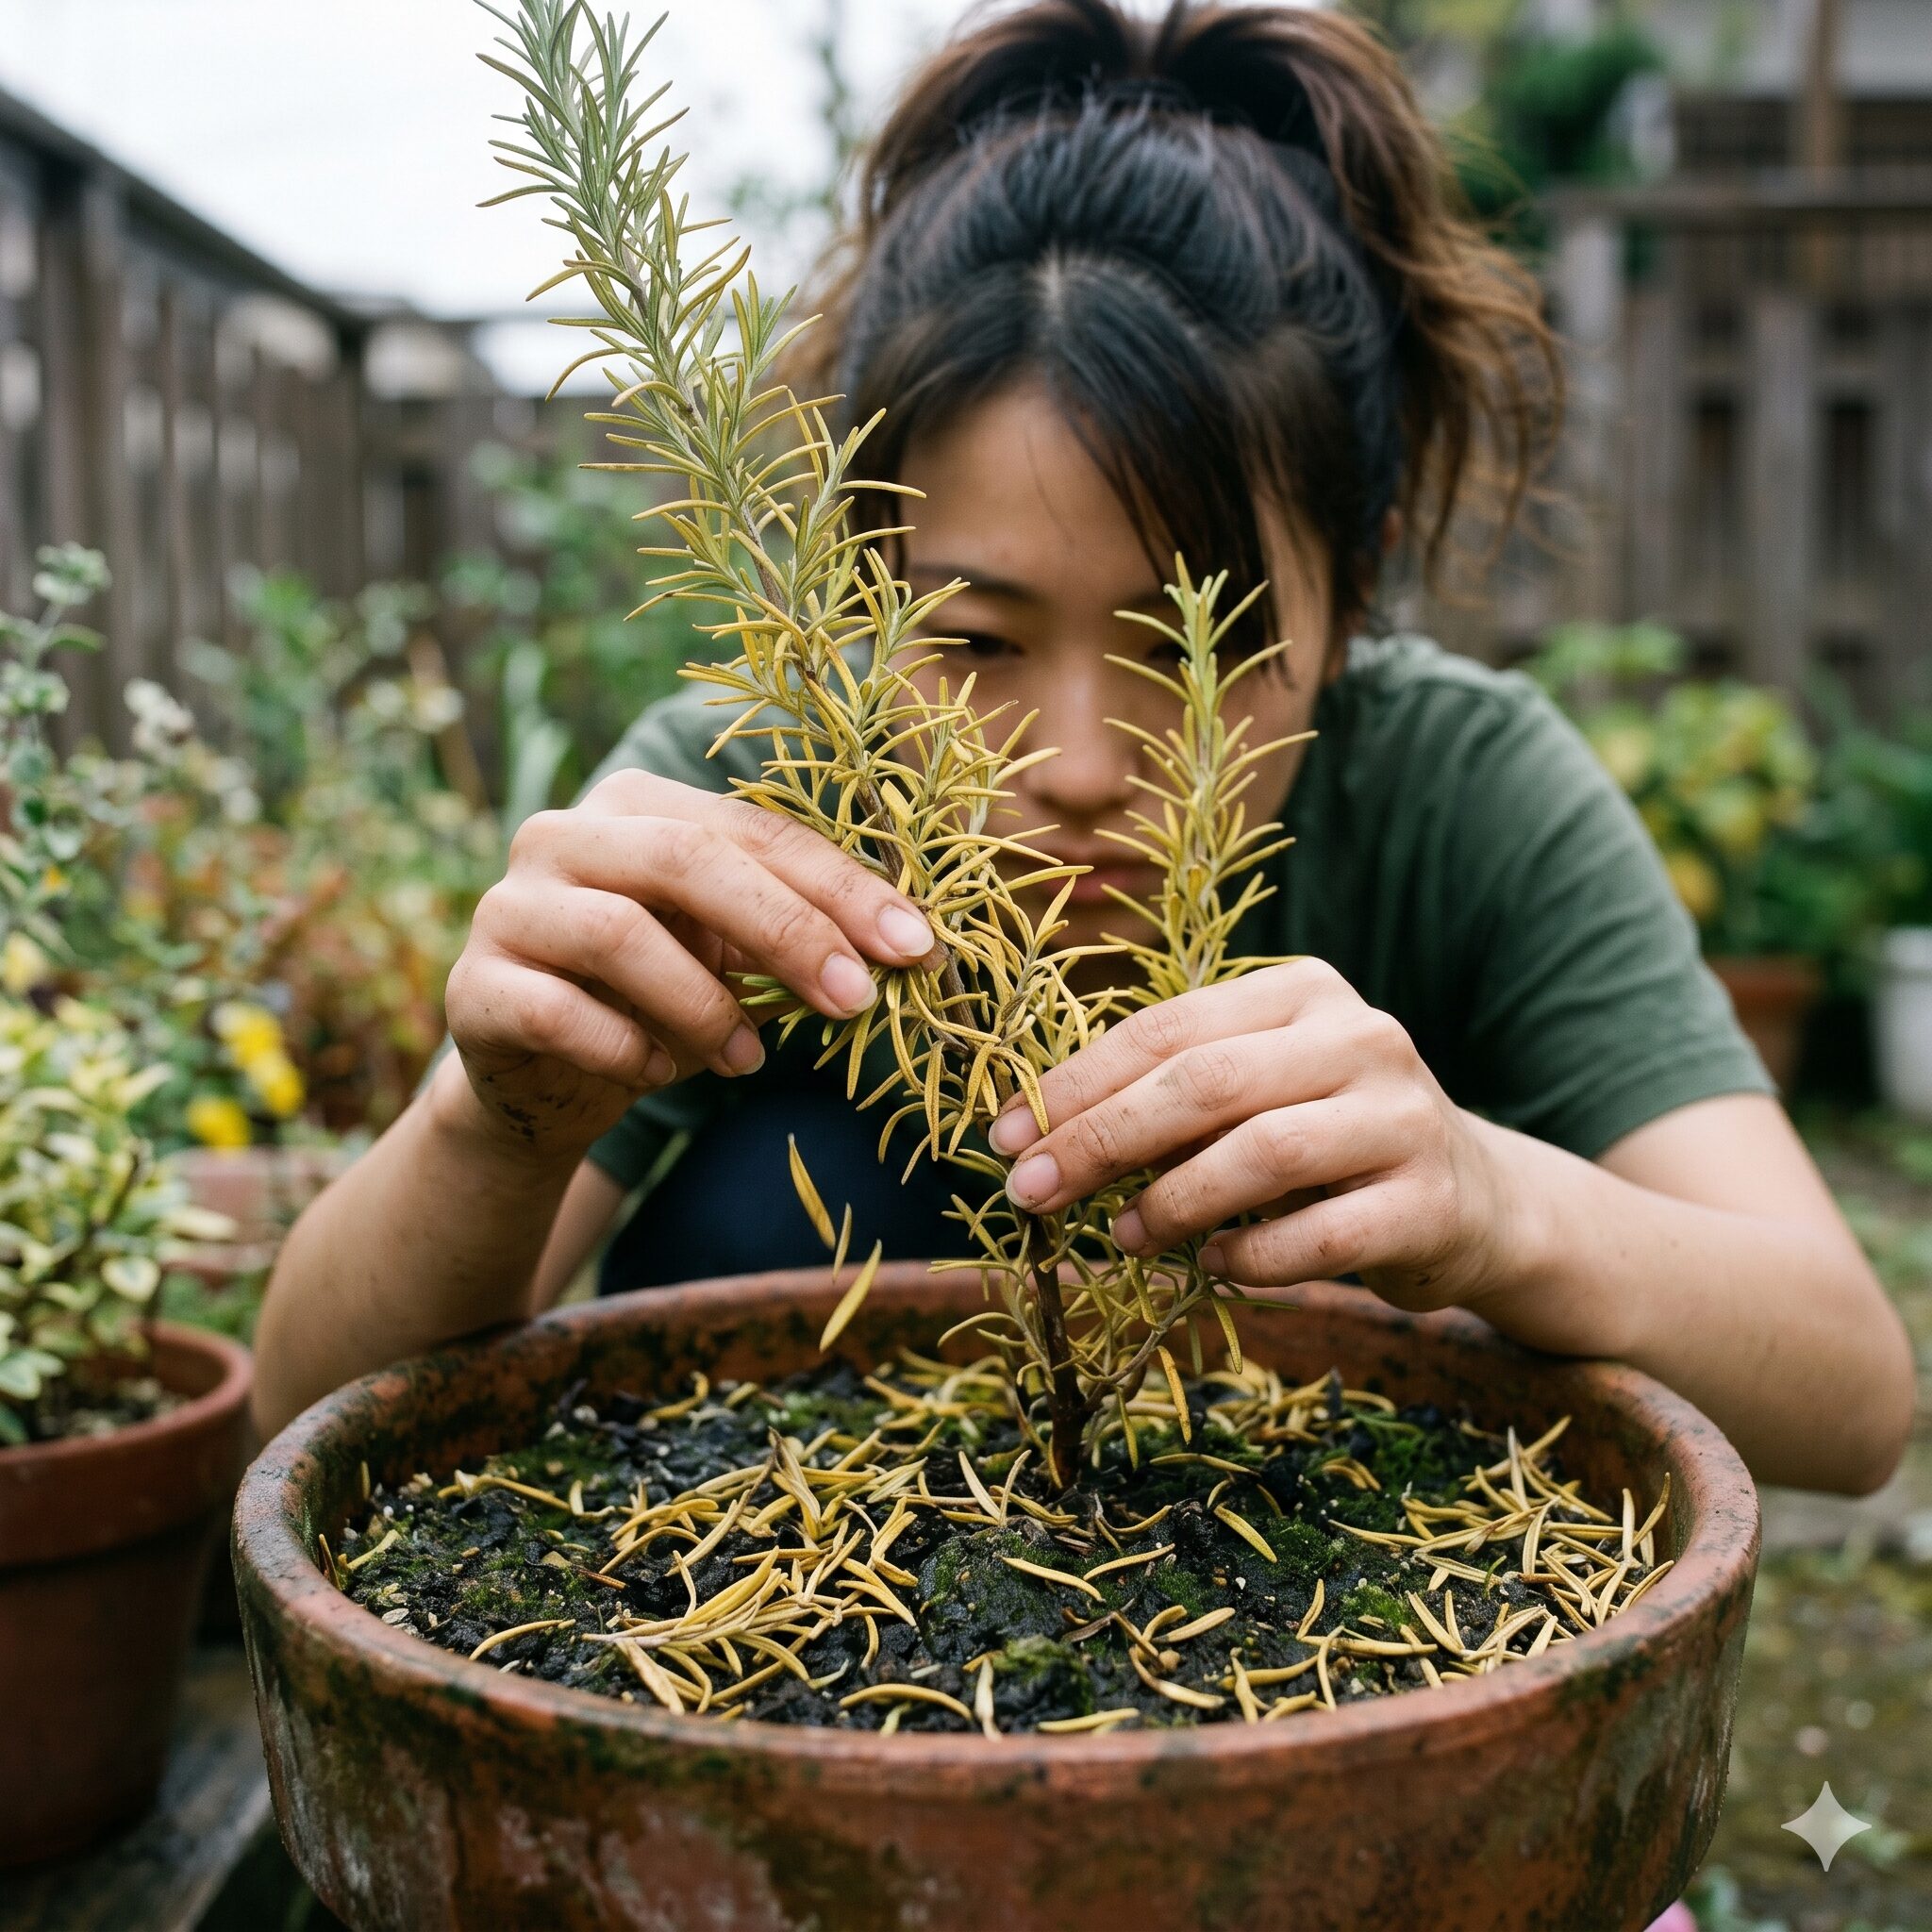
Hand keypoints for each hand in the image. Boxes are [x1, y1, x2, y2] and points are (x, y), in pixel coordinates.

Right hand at [443, 770, 936, 1157]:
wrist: (541, 1080)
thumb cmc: (655, 1001)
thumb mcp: (730, 957)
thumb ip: (793, 932)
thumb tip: (905, 946)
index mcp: (637, 806)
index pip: (752, 829)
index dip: (839, 886)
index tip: (914, 945)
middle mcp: (562, 835)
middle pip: (688, 860)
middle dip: (787, 930)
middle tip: (854, 1000)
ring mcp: (508, 906)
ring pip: (619, 934)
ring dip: (704, 1005)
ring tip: (748, 1059)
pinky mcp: (473, 986)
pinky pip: (557, 1011)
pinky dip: (625, 1049)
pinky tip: (656, 1073)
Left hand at [987, 959, 1519, 1312]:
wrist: (1476, 1202)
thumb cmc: (1328, 1143)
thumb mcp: (1257, 1095)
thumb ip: (1171, 1099)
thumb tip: (1036, 1136)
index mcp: (1302, 991)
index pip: (1167, 1027)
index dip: (1076, 1083)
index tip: (1002, 1136)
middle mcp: (1361, 1036)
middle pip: (1205, 1082)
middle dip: (1099, 1139)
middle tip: (1031, 1192)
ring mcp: (1403, 1116)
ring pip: (1262, 1152)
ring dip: (1171, 1201)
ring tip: (1121, 1235)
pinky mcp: (1430, 1201)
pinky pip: (1319, 1236)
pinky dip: (1248, 1257)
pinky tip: (1211, 1266)